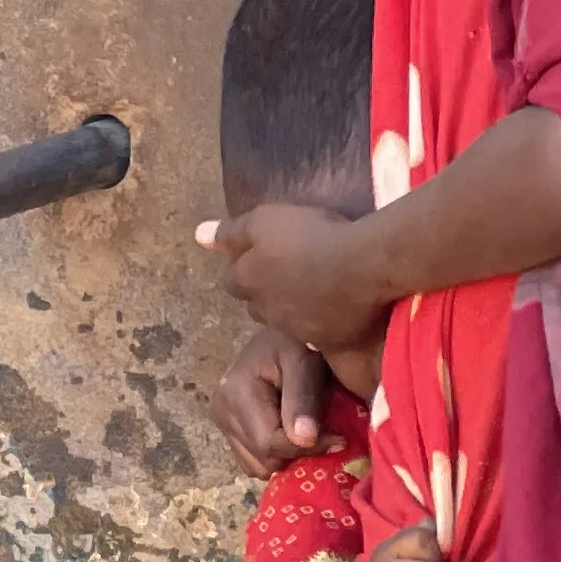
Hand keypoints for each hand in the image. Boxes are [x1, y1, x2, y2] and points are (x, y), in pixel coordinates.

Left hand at [197, 204, 391, 355]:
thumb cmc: (310, 236)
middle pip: (257, 304)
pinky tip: (337, 311)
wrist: (362, 266)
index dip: (245, 268)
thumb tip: (198, 235)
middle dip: (266, 293)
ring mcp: (296, 328)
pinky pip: (318, 334)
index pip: (233, 280)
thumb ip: (231, 231)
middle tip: (289, 274)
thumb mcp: (264, 221)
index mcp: (248, 280)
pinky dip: (322, 323)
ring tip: (315, 291)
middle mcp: (265, 310)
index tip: (263, 257)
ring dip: (293, 309)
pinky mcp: (327, 340)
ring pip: (286, 321)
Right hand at [213, 326, 332, 475]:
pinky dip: (277, 454)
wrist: (280, 334)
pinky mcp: (229, 427)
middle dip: (298, 452)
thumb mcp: (304, 361)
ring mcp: (223, 422)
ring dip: (287, 456)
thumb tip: (304, 439)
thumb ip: (303, 398)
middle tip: (328, 433)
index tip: (340, 439)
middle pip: (263, 458)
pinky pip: (254, 459)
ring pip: (258, 465)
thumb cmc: (297, 341)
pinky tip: (293, 433)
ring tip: (308, 432)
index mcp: (237, 394)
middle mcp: (222, 411)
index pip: (269, 443)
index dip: (307, 449)